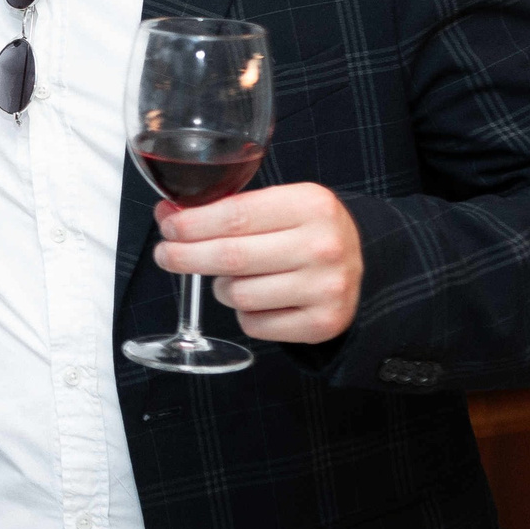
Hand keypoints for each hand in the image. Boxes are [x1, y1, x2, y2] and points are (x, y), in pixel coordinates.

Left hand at [152, 183, 363, 343]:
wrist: (362, 263)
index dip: (191, 224)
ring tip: (232, 277)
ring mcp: (326, 288)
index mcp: (310, 204)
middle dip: (186, 256)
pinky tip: (259, 298)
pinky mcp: (323, 323)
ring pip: (238, 295)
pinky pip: (254, 324)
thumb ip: (226, 208)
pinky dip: (244, 313)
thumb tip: (169, 215)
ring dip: (220, 287)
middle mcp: (322, 246)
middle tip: (166, 255)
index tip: (168, 227)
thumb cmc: (306, 230)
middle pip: (230, 257)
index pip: (233, 216)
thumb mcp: (278, 204)